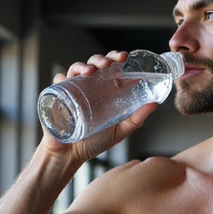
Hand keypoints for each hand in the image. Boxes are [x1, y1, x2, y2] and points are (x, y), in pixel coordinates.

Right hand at [40, 50, 157, 162]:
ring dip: (85, 65)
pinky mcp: (58, 96)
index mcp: (105, 92)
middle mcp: (90, 88)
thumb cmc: (93, 144)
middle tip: (111, 62)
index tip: (125, 58)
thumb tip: (154, 104)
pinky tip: (67, 78)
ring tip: (92, 70)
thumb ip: (136, 119)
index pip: (112, 69)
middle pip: (96, 64)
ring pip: (77, 68)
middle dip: (103, 59)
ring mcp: (74, 90)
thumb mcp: (119, 131)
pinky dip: (62, 76)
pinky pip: (58, 80)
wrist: (69, 155)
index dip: (117, 59)